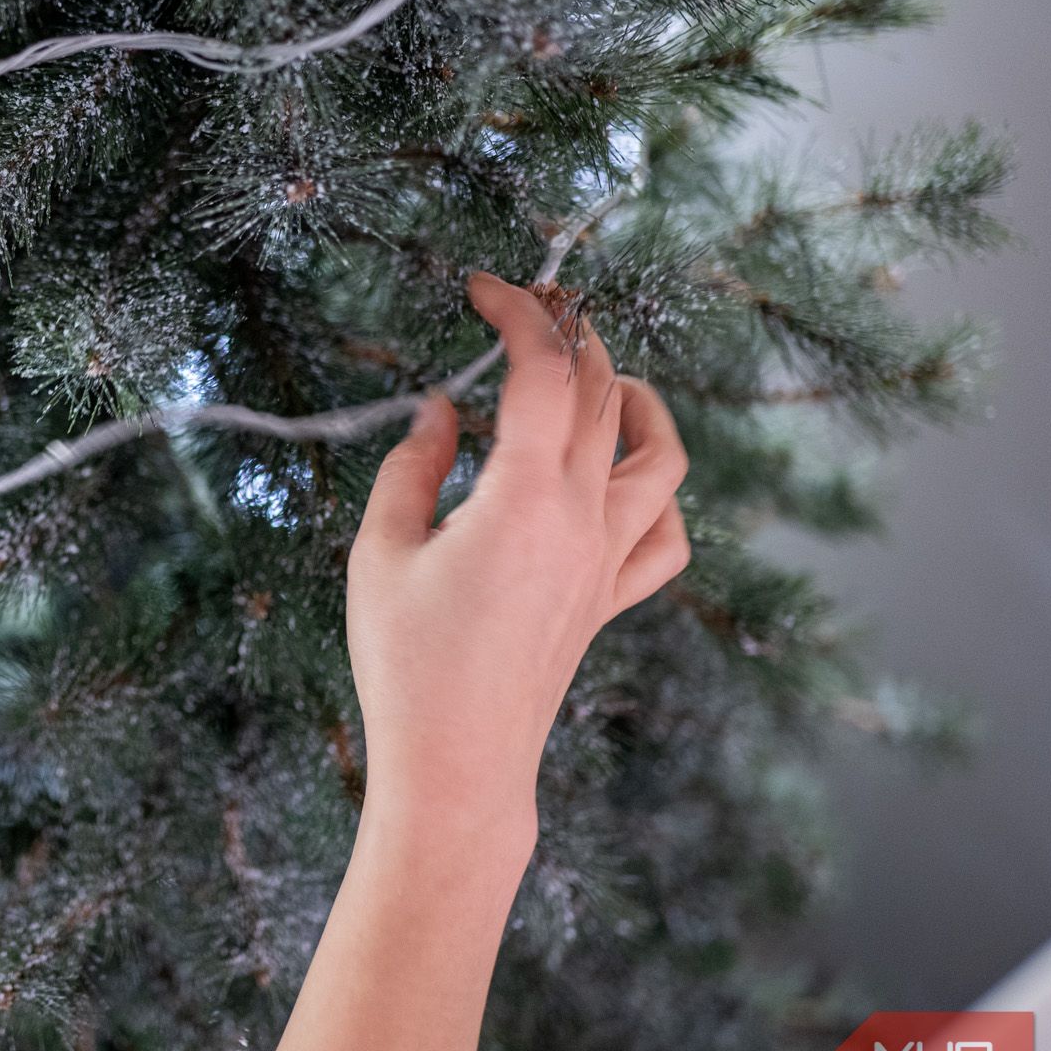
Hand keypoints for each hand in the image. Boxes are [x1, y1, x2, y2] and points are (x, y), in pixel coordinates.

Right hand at [345, 273, 689, 835]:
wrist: (457, 765)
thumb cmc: (407, 663)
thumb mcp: (381, 552)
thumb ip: (412, 466)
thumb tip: (441, 410)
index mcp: (523, 498)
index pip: (542, 372)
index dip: (519, 312)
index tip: (484, 286)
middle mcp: (583, 521)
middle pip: (604, 394)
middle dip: (572, 333)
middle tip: (527, 308)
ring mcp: (607, 563)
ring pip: (663, 458)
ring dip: (637, 401)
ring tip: (597, 379)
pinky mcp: (610, 602)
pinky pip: (669, 537)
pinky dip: (659, 496)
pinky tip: (621, 481)